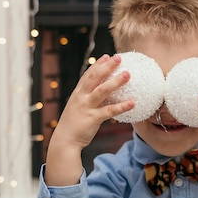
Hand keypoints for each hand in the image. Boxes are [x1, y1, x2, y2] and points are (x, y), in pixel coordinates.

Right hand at [45, 54, 134, 185]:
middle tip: (119, 58)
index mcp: (77, 94)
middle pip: (95, 78)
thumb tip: (102, 96)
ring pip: (102, 91)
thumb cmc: (73, 126)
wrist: (64, 141)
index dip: (97, 65)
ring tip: (128, 74)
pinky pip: (109, 111)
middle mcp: (81, 98)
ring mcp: (86, 107)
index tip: (107, 56)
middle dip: (106, 66)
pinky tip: (132, 103)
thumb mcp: (78, 109)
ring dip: (115, 82)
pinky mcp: (92, 119)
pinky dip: (121, 106)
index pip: (88, 75)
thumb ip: (87, 101)